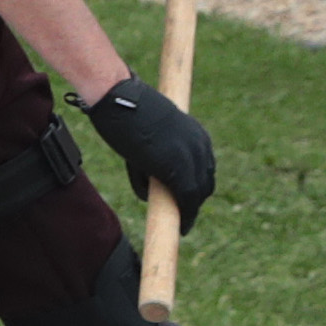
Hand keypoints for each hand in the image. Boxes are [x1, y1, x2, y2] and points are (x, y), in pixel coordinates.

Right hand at [75, 75, 215, 230]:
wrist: (119, 99)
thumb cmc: (125, 111)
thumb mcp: (148, 135)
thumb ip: (155, 162)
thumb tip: (151, 193)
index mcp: (196, 135)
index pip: (203, 167)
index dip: (196, 186)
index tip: (187, 200)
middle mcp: (200, 146)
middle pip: (206, 182)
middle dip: (194, 200)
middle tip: (182, 215)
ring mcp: (191, 157)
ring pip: (198, 193)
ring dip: (189, 209)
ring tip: (180, 222)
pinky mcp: (180, 169)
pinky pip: (188, 199)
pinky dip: (187, 215)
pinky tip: (182, 226)